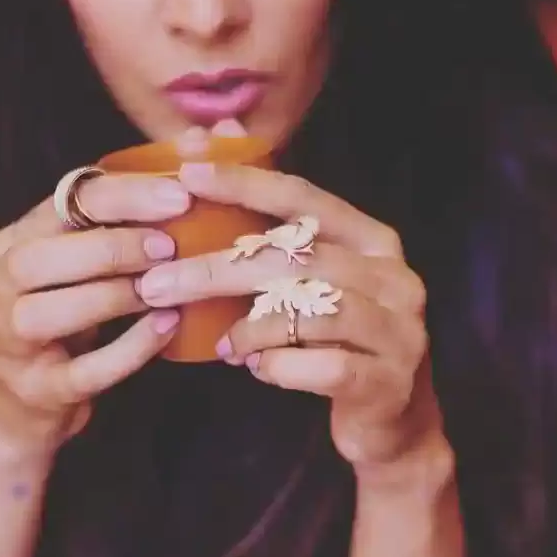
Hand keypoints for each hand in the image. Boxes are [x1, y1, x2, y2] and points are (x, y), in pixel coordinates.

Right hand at [0, 173, 189, 454]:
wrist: (21, 404)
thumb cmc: (64, 318)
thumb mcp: (74, 264)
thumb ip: (114, 220)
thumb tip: (190, 159)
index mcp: (7, 244)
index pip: (58, 204)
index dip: (119, 197)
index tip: (177, 197)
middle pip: (36, 258)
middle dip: (108, 247)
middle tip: (167, 246)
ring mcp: (6, 344)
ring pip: (45, 313)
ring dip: (113, 295)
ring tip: (165, 288)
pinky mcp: (34, 391)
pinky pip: (81, 371)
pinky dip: (128, 349)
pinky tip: (166, 327)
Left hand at [137, 162, 445, 476]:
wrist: (390, 420)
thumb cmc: (336, 337)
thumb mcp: (308, 279)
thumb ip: (269, 220)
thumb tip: (220, 135)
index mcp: (373, 239)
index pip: (302, 198)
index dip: (244, 183)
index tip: (185, 174)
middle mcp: (394, 276)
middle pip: (297, 257)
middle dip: (217, 269)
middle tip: (157, 283)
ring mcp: (399, 330)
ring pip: (311, 311)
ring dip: (251, 326)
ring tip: (221, 342)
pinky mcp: (389, 381)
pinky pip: (324, 366)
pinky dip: (278, 366)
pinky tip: (256, 368)